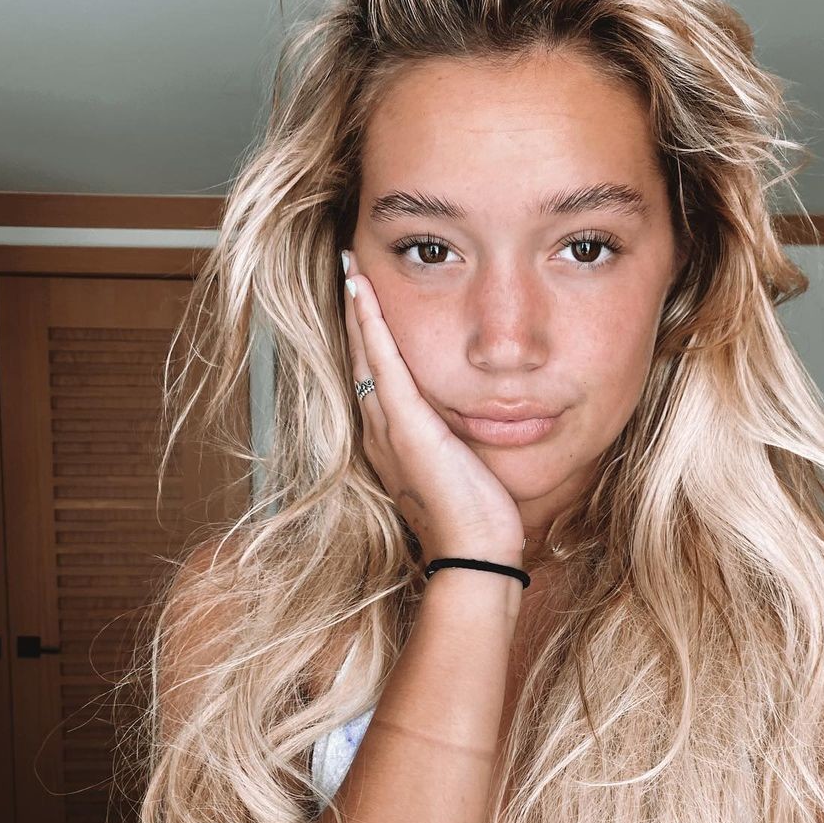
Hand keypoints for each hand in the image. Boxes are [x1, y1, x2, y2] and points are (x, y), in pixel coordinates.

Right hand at [342, 251, 524, 565]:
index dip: (366, 338)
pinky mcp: (407, 427)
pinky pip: (383, 364)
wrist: (474, 554)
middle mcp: (379, 433)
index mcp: (391, 443)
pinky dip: (370, 326)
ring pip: (364, 355)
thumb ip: (457, 445)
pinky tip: (364, 293)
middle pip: (359, 360)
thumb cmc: (476, 522)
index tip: (364, 302)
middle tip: (347, 270)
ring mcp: (389, 429)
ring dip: (357, 309)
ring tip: (349, 268)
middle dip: (354, 315)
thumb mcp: (462, 472)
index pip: (373, 377)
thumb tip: (475, 426)